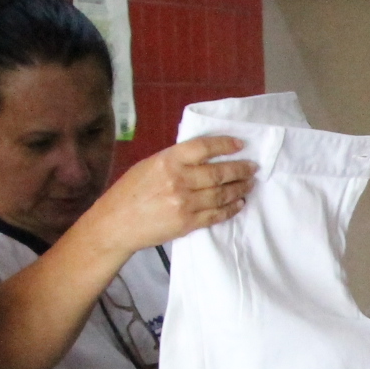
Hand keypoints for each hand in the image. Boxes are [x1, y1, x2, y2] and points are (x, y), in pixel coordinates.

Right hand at [79, 136, 253, 254]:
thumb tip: (204, 156)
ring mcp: (184, 203)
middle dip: (241, 169)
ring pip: (222, 194)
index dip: (225, 145)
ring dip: (240, 188)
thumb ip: (176, 161)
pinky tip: (239, 203)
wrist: (116, 223)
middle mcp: (178, 180)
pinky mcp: (187, 223)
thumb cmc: (130, 192)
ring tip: (249, 184)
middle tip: (253, 168)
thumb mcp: (150, 166)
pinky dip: (231, 208)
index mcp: (168, 160)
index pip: (204, 147)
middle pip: (219, 172)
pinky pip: (216, 215)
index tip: (240, 145)